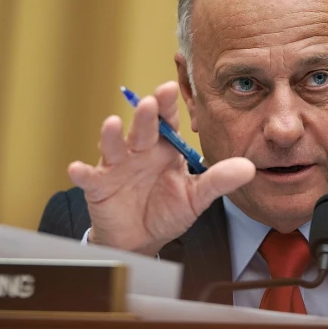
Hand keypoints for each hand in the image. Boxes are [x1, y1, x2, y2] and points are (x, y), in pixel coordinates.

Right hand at [68, 81, 254, 254]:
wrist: (142, 239)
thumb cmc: (167, 209)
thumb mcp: (196, 196)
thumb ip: (219, 180)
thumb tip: (250, 167)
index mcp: (164, 148)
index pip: (166, 122)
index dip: (167, 106)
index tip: (170, 89)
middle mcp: (138, 151)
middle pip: (141, 129)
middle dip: (143, 115)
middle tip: (149, 102)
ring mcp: (116, 166)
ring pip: (113, 146)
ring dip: (111, 136)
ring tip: (112, 124)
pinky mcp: (98, 186)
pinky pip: (88, 177)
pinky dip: (81, 173)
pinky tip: (77, 169)